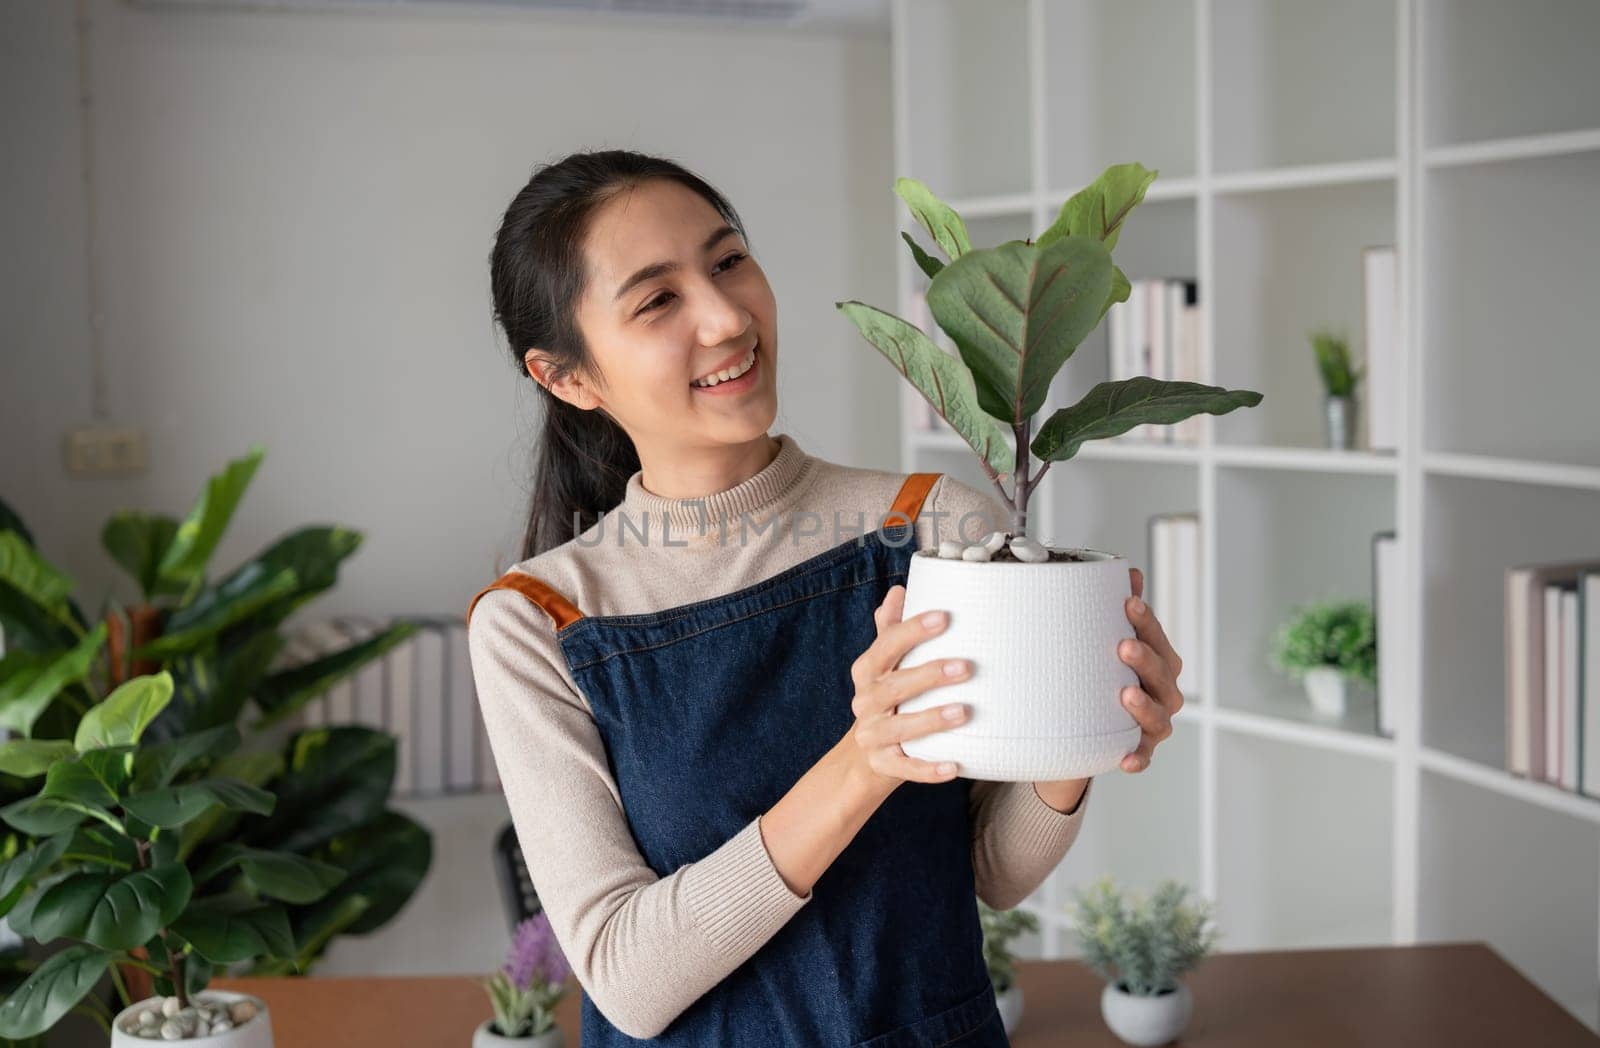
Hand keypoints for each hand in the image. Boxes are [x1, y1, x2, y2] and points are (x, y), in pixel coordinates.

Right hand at [844, 585, 972, 790]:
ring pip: (900, 728)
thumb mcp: (884, 664)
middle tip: (966, 666)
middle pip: (893, 687)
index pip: (886, 646)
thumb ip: (890, 630)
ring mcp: (873, 736)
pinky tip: (954, 767)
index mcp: (867, 672)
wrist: (865, 755)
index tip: (944, 617)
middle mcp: (865, 703)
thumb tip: (899, 590)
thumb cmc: (887, 699)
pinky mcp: (884, 766)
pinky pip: (907, 769)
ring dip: (931, 719)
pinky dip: (929, 770)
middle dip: (929, 675)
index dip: (913, 631)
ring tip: (964, 711)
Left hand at [1117, 567, 1184, 772]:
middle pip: (1162, 675)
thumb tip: (1129, 572)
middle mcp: (1165, 692)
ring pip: (1158, 716)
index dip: (1146, 621)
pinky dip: (1137, 758)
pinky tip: (1125, 759)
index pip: (1157, 638)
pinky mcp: (1140, 749)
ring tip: (1126, 695)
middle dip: (1145, 660)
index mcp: (1161, 663)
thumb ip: (1125, 610)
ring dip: (1144, 706)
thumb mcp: (1117, 641)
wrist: (1097, 723)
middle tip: (1123, 646)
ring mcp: (1156, 722)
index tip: (1128, 602)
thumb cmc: (1113, 675)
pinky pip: (1142, 756)